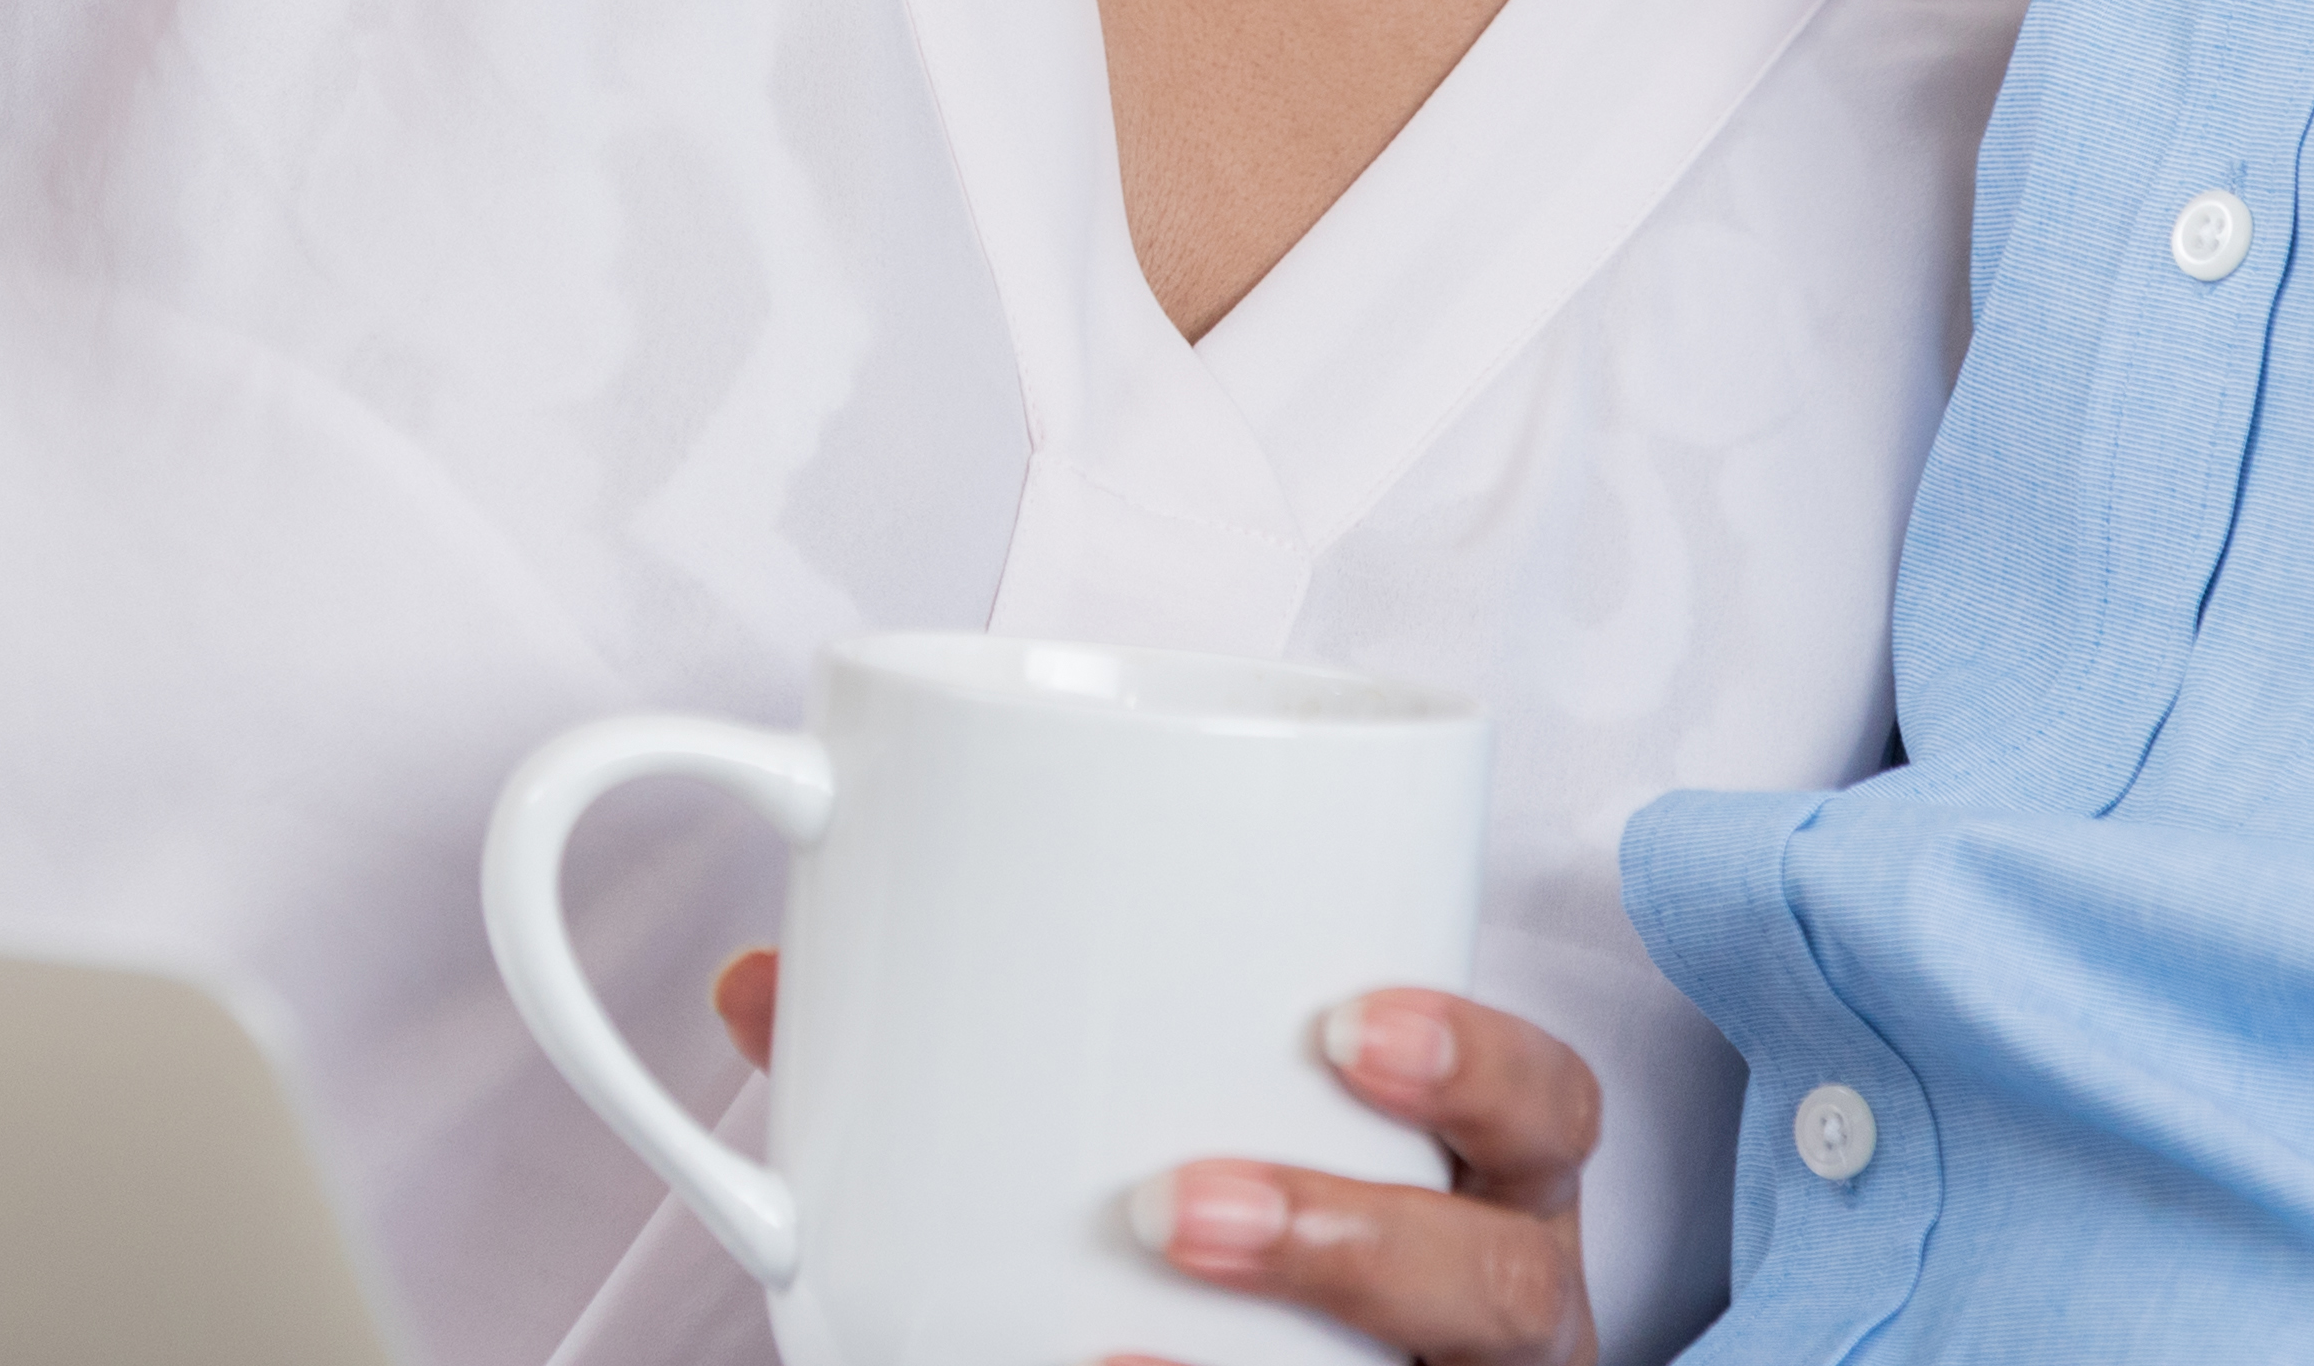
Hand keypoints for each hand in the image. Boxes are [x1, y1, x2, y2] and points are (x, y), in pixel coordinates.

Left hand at [705, 957, 1601, 1365]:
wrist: (1258, 1355)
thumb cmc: (1234, 1228)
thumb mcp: (1171, 1131)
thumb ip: (1000, 1057)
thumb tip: (767, 984)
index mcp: (1479, 1182)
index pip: (1546, 1110)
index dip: (1475, 1060)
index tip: (1342, 1017)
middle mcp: (1498, 1309)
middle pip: (1503, 1290)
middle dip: (1355, 1241)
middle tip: (1175, 1203)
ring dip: (1277, 1360)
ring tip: (1103, 1360)